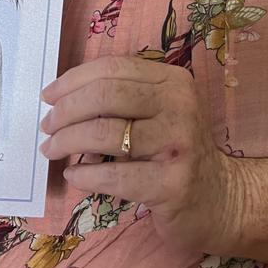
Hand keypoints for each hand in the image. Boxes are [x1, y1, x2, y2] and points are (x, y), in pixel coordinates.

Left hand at [39, 56, 242, 254]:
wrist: (220, 199)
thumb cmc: (176, 151)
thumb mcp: (159, 112)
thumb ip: (122, 98)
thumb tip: (62, 98)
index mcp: (172, 81)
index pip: (112, 68)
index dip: (72, 80)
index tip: (48, 96)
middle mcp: (180, 105)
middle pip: (105, 95)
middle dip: (66, 110)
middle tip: (48, 126)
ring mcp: (178, 143)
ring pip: (105, 133)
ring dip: (67, 141)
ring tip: (53, 150)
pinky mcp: (172, 183)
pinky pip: (114, 176)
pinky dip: (85, 175)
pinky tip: (74, 176)